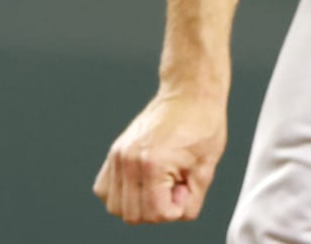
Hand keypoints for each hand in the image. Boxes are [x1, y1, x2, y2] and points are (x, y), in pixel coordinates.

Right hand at [93, 90, 226, 223]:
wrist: (190, 94)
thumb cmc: (201, 123)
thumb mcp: (206, 169)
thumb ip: (191, 202)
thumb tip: (175, 213)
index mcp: (152, 164)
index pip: (156, 214)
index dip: (175, 209)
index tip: (184, 189)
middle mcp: (128, 160)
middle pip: (132, 215)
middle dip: (155, 209)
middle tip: (173, 187)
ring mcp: (118, 155)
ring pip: (115, 206)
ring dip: (137, 204)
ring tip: (158, 184)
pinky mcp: (115, 151)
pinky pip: (104, 189)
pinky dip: (121, 193)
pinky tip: (142, 182)